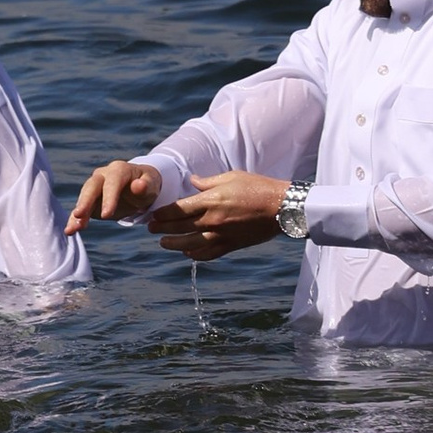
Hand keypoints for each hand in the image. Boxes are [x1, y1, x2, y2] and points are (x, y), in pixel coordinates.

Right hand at [70, 156, 165, 224]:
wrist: (139, 187)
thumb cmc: (147, 185)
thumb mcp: (151, 184)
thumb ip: (146, 185)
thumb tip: (138, 185)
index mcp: (119, 169)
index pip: (112, 182)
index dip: (109, 198)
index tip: (107, 215)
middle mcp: (103, 175)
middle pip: (92, 187)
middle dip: (85, 201)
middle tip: (79, 215)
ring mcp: (94, 187)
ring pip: (83, 198)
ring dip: (77, 213)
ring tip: (72, 228)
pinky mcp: (89, 201)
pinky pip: (81, 210)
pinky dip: (74, 220)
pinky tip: (70, 230)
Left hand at [150, 171, 287, 260]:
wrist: (282, 207)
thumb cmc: (257, 187)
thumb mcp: (231, 177)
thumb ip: (208, 182)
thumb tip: (192, 181)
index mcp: (210, 201)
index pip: (178, 210)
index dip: (163, 214)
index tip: (153, 215)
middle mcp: (213, 220)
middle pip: (180, 227)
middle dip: (162, 228)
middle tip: (150, 229)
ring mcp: (222, 235)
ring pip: (190, 244)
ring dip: (173, 244)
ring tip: (163, 243)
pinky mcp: (231, 245)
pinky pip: (208, 254)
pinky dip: (196, 254)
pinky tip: (188, 252)